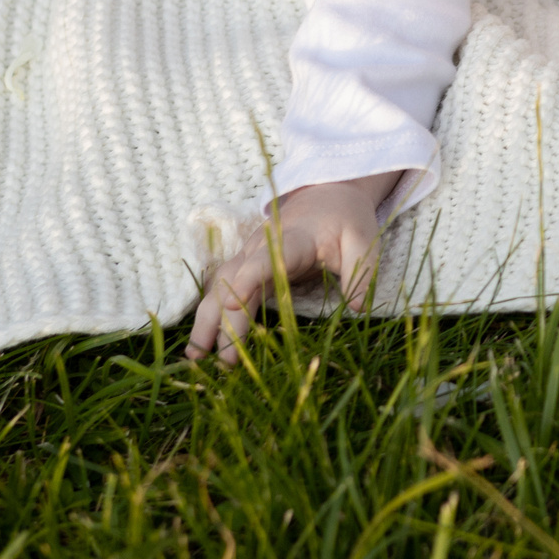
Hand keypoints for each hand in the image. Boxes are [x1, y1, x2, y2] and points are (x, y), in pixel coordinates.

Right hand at [186, 171, 401, 364]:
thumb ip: (361, 272)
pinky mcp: (245, 269)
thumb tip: (358, 308)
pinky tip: (201, 346)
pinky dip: (210, 317)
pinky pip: (221, 293)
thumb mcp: (362, 240)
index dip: (248, 281)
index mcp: (291, 239)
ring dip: (207, 321)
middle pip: (235, 282)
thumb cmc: (345, 220)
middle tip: (226, 361)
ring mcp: (248, 258)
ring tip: (196, 357)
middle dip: (227, 321)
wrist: (326, 197)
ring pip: (219, 288)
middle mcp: (260, 248)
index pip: (265, 260)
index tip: (232, 305)